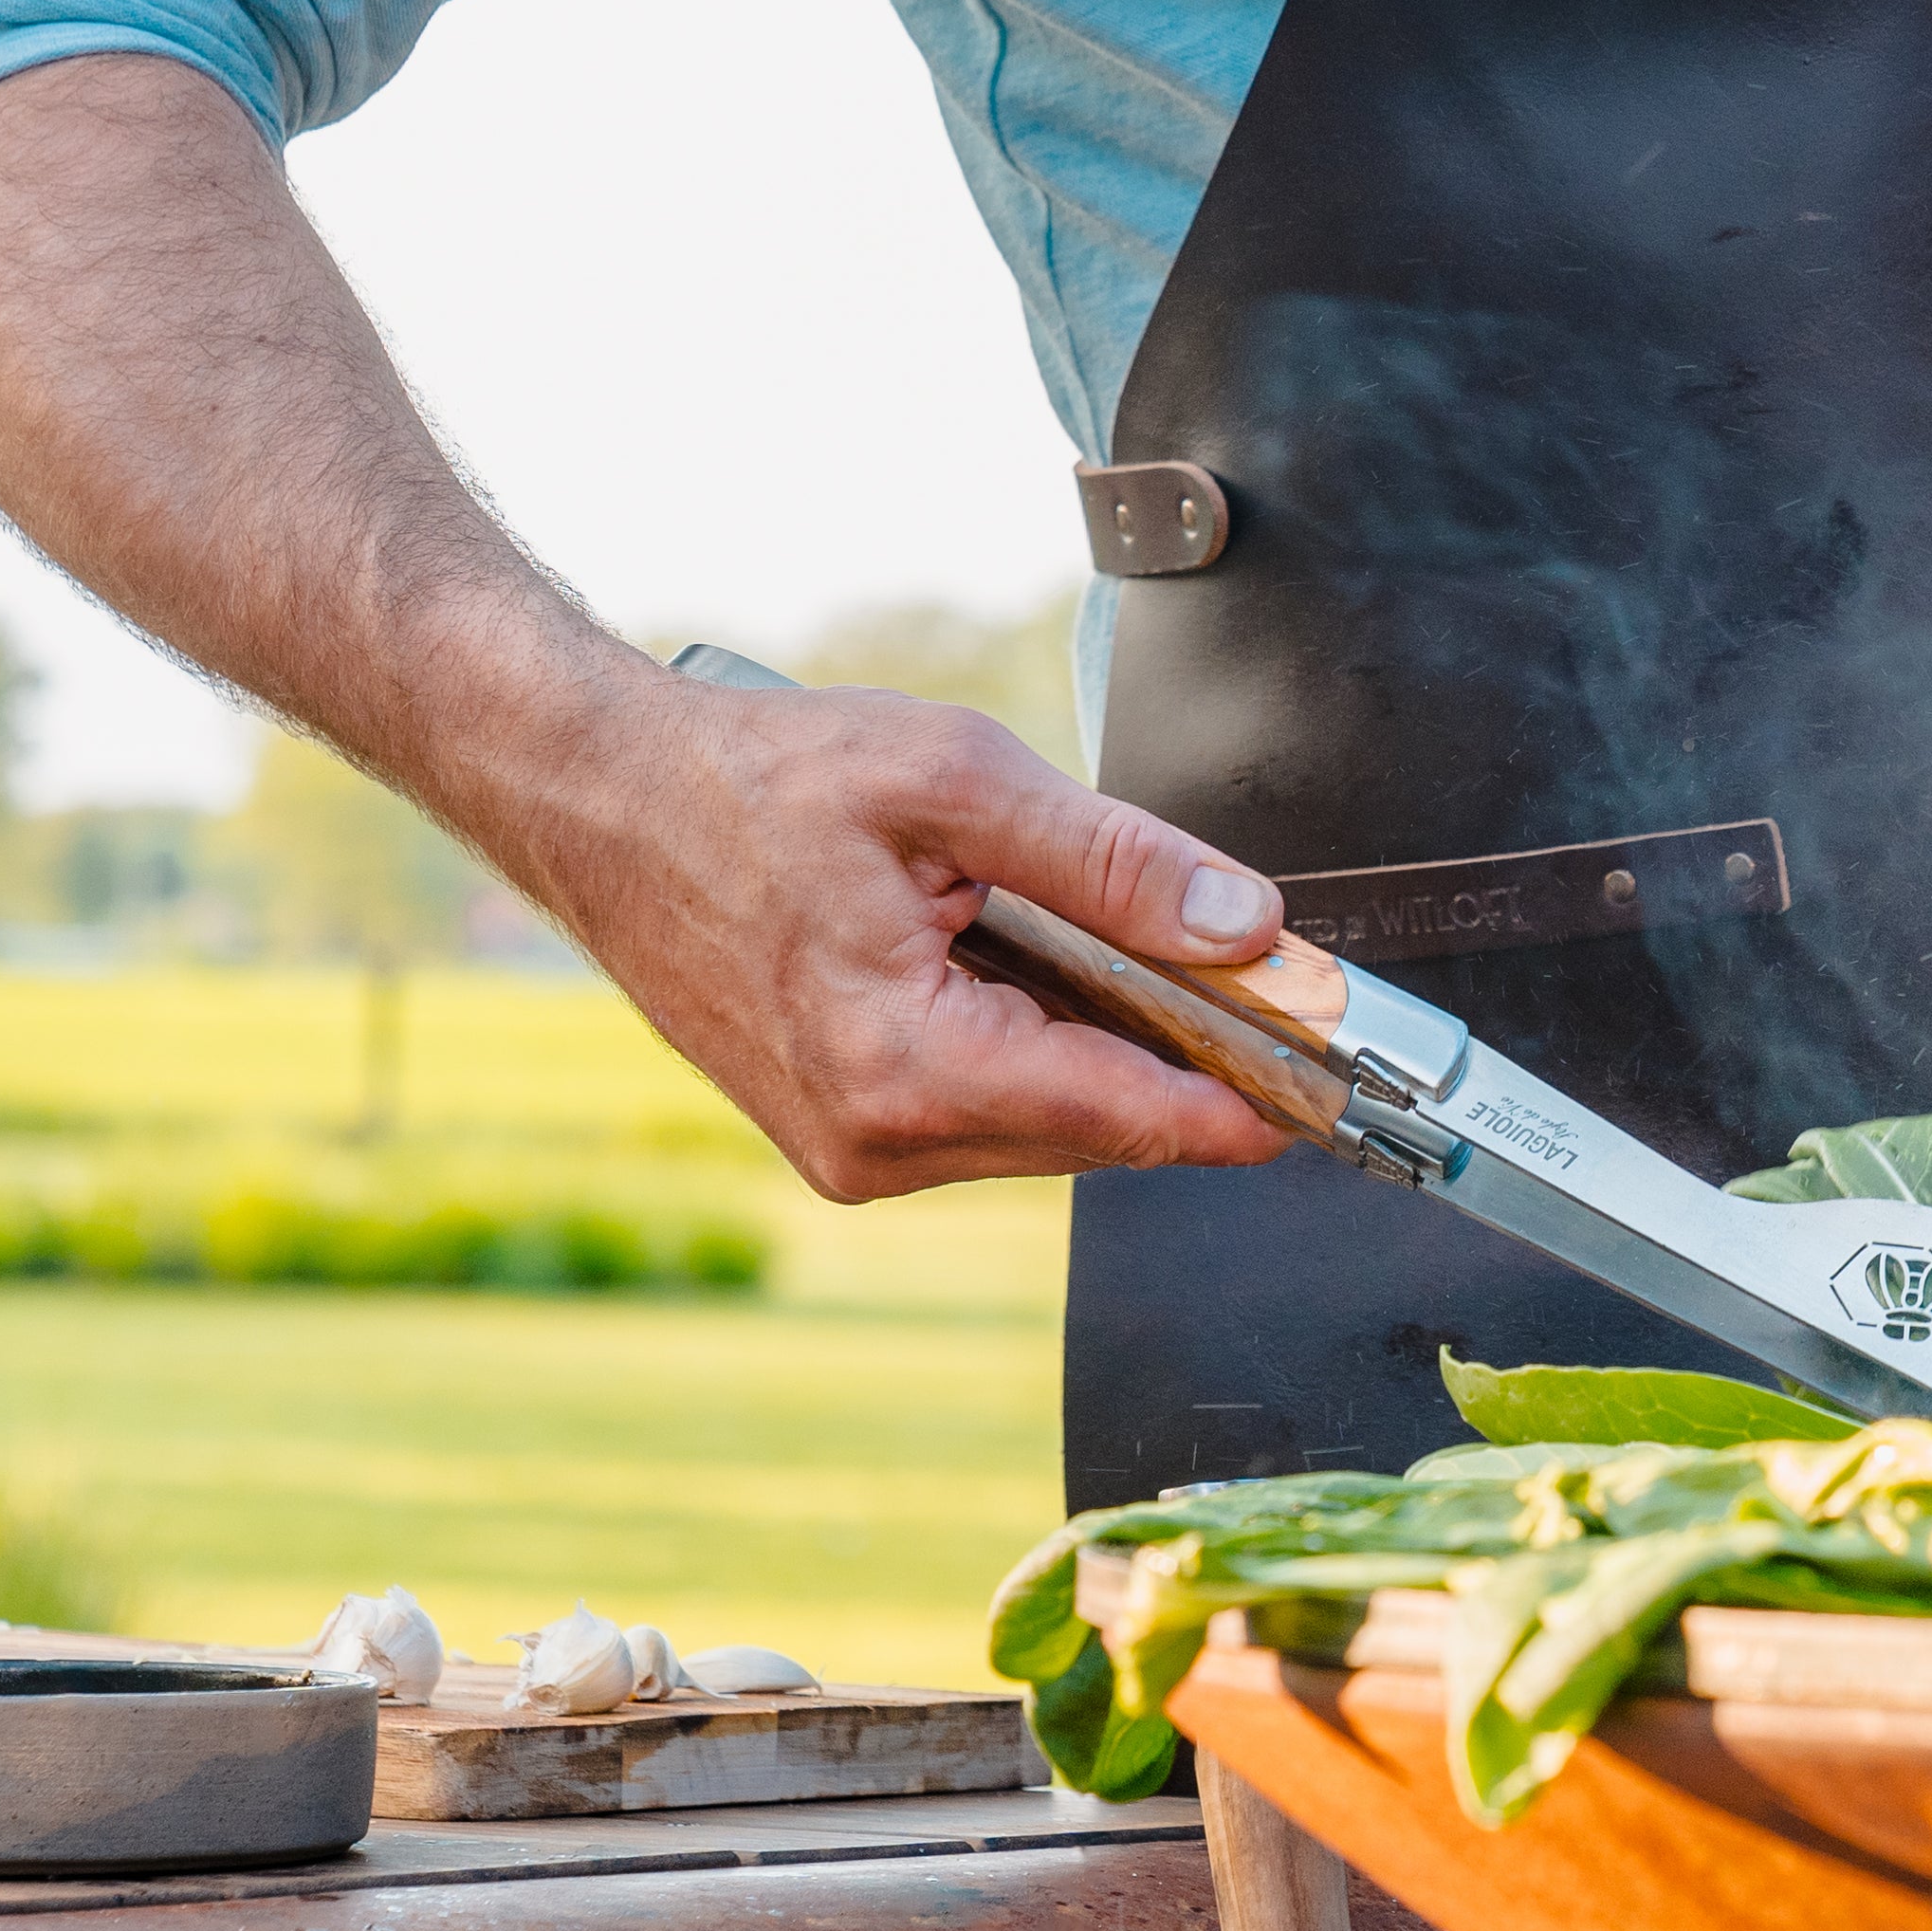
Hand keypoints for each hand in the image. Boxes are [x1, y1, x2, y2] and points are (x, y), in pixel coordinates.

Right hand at [526, 669, 1300, 1194]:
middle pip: (1101, 1127)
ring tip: (1071, 927)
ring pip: (1048, 1121)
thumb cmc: (743, 779)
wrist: (594, 796)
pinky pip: (986, 1108)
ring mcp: (852, 1151)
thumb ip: (1117, 862)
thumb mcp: (954, 780)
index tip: (1337, 1083)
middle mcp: (875, 1143)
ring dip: (1095, 1042)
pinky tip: (1008, 959)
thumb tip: (1245, 925)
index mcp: (903, 1072)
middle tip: (1248, 969)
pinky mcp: (841, 1134)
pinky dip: (1029, 1042)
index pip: (1133, 1116)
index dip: (1250, 1099)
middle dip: (1180, 1054)